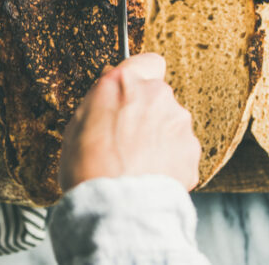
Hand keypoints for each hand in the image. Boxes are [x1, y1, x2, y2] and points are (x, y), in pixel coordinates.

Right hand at [58, 53, 201, 191]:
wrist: (117, 207)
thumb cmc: (89, 168)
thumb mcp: (76, 123)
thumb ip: (100, 99)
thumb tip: (110, 92)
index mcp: (125, 82)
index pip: (148, 61)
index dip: (141, 76)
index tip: (133, 91)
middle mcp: (158, 95)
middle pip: (158, 97)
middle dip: (147, 113)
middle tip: (126, 139)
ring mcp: (179, 123)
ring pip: (171, 123)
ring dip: (159, 138)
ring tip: (137, 164)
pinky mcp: (192, 150)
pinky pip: (181, 150)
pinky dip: (170, 161)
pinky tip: (150, 175)